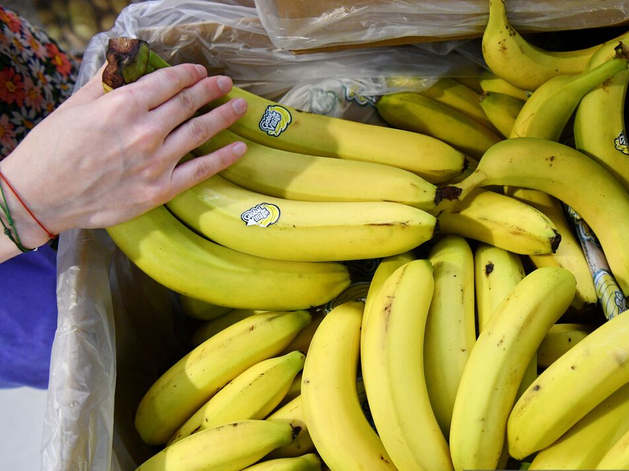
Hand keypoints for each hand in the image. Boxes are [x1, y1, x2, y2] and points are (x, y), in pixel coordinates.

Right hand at [0, 63, 247, 253]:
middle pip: (189, 103)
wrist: (41, 196)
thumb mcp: (75, 105)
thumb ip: (107, 83)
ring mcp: (156, 162)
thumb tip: (126, 64)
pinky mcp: (160, 190)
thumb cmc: (53, 149)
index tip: (200, 72)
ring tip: (240, 107)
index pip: (168, 81)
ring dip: (224, 116)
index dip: (189, 74)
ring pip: (200, 132)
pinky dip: (224, 158)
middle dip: (211, 90)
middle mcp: (146, 131)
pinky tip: (240, 149)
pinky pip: (201, 171)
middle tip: (226, 85)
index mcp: (124, 105)